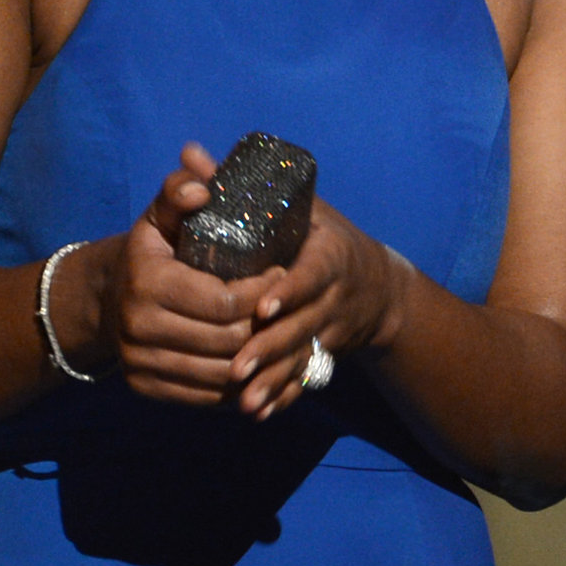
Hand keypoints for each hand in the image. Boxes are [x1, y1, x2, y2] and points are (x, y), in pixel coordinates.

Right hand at [105, 143, 276, 405]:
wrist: (105, 298)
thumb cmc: (151, 249)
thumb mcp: (161, 214)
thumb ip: (180, 191)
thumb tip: (203, 185)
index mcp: (147, 283)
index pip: (225, 300)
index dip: (263, 291)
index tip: (284, 272)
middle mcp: (138, 329)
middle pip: (227, 340)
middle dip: (267, 325)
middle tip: (290, 306)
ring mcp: (140, 364)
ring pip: (221, 374)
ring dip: (261, 360)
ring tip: (286, 336)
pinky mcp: (147, 388)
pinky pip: (206, 397)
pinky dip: (241, 386)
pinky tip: (263, 365)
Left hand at [228, 197, 403, 419]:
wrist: (375, 284)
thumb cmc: (322, 235)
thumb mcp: (295, 204)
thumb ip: (239, 184)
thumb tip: (190, 154)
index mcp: (330, 254)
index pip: (312, 274)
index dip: (289, 292)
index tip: (261, 308)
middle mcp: (336, 294)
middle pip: (304, 325)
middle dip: (270, 347)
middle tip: (235, 367)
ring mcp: (333, 327)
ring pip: (303, 356)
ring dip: (273, 379)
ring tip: (243, 398)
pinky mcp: (326, 351)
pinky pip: (305, 378)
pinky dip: (283, 395)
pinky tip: (259, 411)